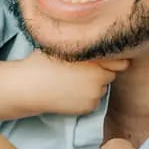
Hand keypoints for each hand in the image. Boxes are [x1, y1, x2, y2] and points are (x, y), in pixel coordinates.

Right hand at [13, 51, 129, 116]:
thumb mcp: (63, 47)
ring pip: (102, 88)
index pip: (119, 61)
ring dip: (94, 85)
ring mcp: (94, 94)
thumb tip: (104, 41)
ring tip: (73, 82)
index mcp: (94, 60)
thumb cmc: (43, 62)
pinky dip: (87, 97)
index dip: (109, 60)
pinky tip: (71, 92)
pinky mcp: (88, 107)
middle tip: (81, 71)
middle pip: (111, 75)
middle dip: (101, 72)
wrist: (28, 87)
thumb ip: (85, 46)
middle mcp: (98, 77)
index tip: (99, 61)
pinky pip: (94, 101)